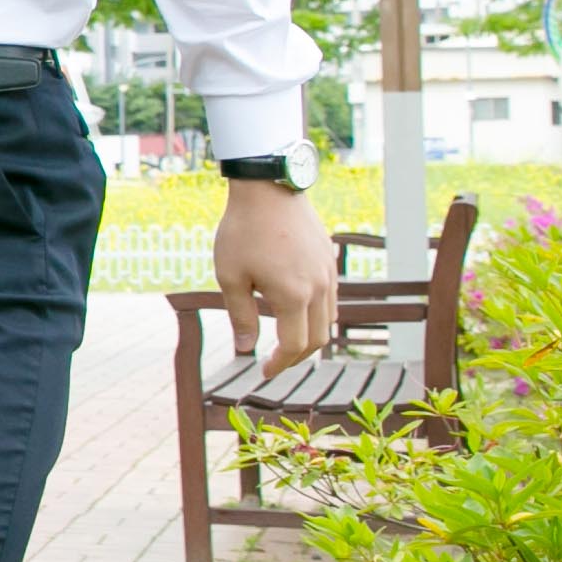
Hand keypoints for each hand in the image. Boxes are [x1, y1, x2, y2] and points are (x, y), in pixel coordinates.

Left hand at [213, 179, 338, 376]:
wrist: (268, 189)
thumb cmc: (242, 232)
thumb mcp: (231, 277)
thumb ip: (241, 316)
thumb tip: (246, 349)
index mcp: (294, 295)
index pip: (295, 345)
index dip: (280, 363)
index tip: (263, 371)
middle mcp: (319, 288)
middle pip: (317, 338)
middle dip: (296, 356)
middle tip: (274, 362)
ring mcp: (329, 274)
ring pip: (328, 320)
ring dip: (309, 337)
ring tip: (285, 343)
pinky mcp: (330, 261)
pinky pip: (331, 299)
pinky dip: (316, 315)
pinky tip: (296, 314)